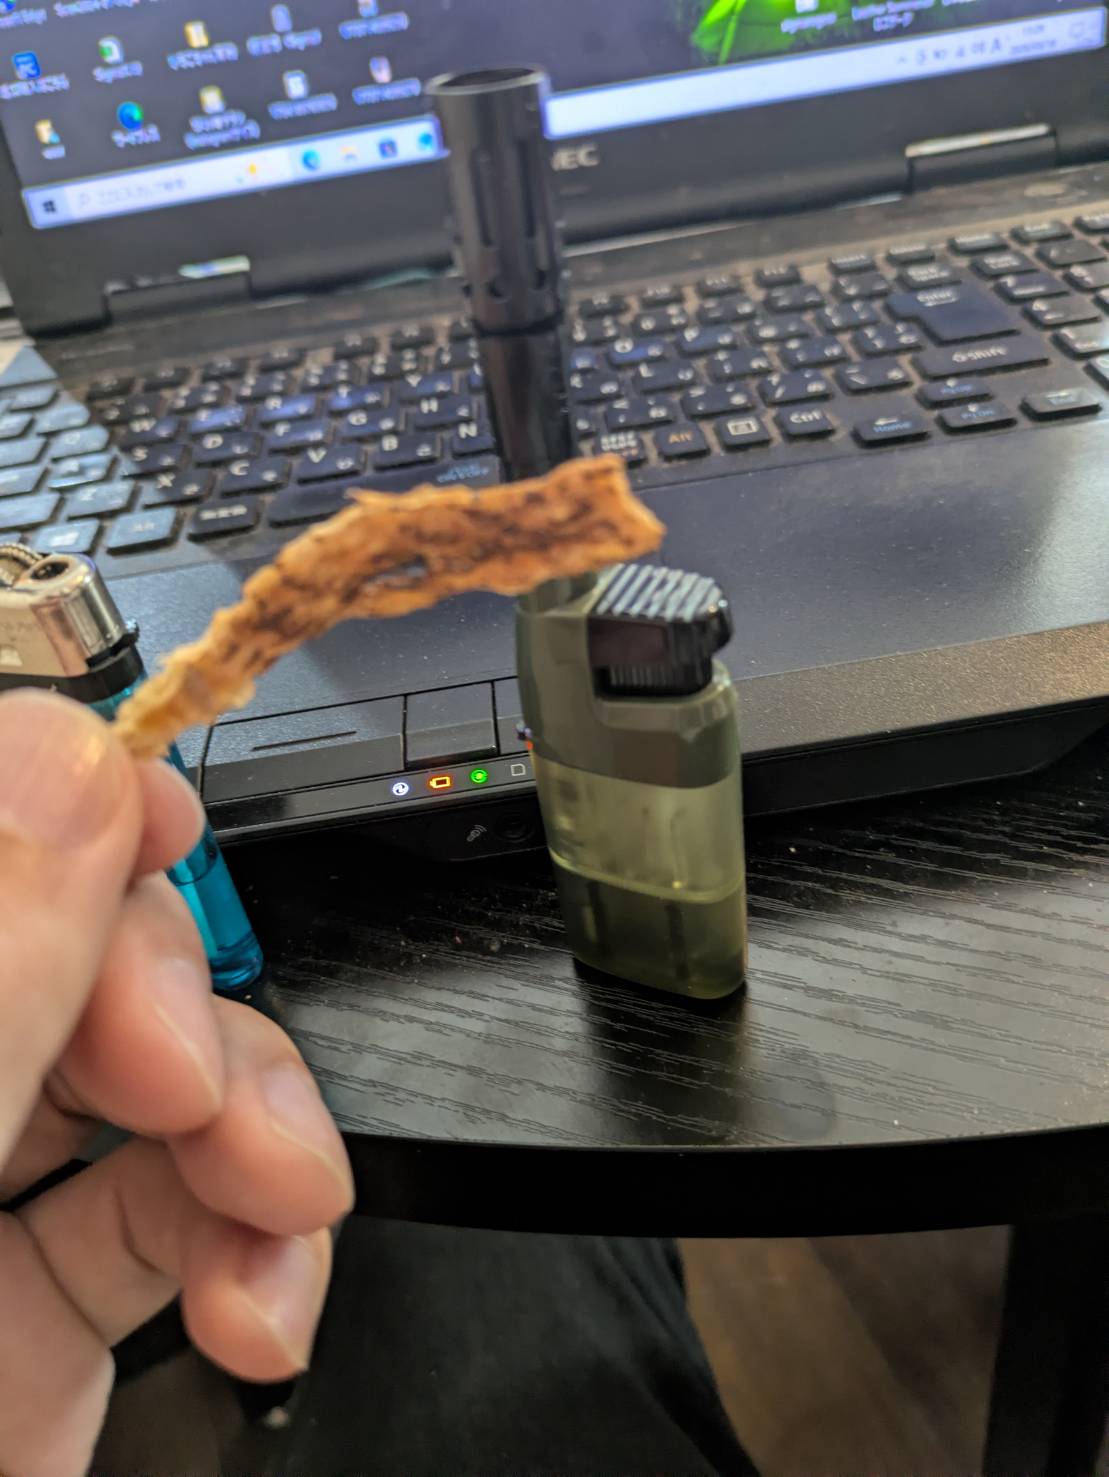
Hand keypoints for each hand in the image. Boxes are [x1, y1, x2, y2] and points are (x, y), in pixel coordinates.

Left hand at [0, 691, 353, 1476]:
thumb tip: (72, 766)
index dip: (49, 800)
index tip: (149, 828)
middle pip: (63, 936)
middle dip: (165, 988)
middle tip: (184, 1073)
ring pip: (142, 1067)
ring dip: (249, 1117)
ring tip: (278, 1197)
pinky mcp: (38, 1312)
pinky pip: (181, 1211)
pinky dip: (256, 1234)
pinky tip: (263, 1293)